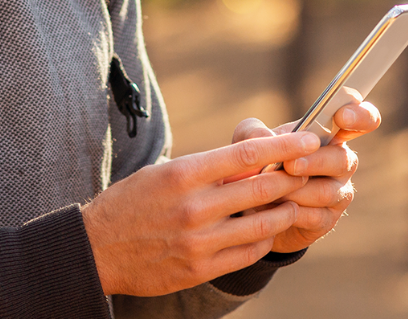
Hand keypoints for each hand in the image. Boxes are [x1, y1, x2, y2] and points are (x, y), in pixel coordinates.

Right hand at [81, 131, 320, 296]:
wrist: (98, 247)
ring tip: (293, 202)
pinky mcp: (200, 269)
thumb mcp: (161, 174)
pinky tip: (267, 231)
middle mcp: (194, 207)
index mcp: (182, 174)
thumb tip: (248, 164)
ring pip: (261, 225)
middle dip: (292, 178)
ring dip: (284, 212)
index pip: (245, 155)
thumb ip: (204, 171)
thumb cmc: (130, 202)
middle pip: (260, 189)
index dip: (282, 148)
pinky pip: (247, 254)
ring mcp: (199, 241)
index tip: (307, 140)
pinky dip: (264, 240)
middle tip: (309, 170)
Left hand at [232, 99, 380, 252]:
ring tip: (271, 189)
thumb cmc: (255, 160)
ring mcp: (338, 191)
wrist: (248, 203)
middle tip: (289, 165)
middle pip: (343, 159)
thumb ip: (254, 132)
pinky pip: (317, 216)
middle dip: (314, 162)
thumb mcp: (247, 140)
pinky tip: (274, 208)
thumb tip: (267, 138)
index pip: (361, 118)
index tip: (343, 116)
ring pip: (328, 191)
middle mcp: (340, 160)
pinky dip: (292, 212)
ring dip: (296, 190)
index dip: (360, 115)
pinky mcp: (328, 219)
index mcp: (327, 132)